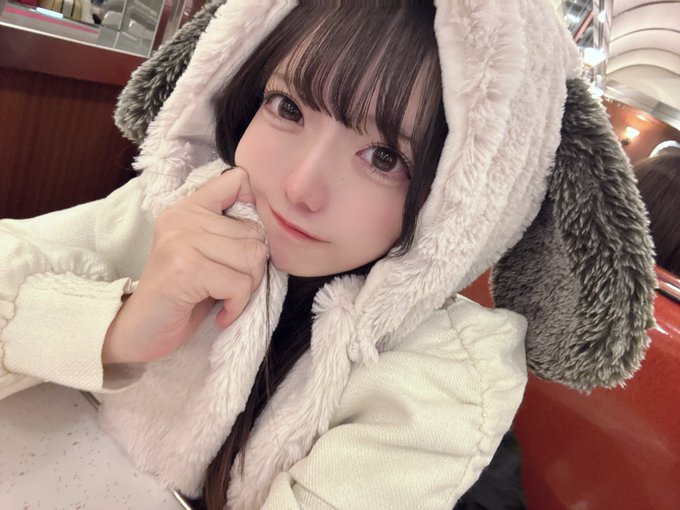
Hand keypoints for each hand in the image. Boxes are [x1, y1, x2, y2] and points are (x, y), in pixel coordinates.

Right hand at [102, 168, 266, 363]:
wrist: (141, 333)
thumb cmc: (182, 296)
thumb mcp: (207, 255)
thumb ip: (231, 234)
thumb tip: (274, 224)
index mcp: (189, 208)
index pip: (238, 180)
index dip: (256, 210)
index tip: (243, 242)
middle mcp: (183, 218)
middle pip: (256, 232)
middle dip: (253, 268)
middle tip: (230, 286)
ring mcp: (181, 241)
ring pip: (251, 258)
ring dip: (246, 288)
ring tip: (223, 297)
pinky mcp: (185, 268)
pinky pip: (239, 284)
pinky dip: (236, 306)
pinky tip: (221, 313)